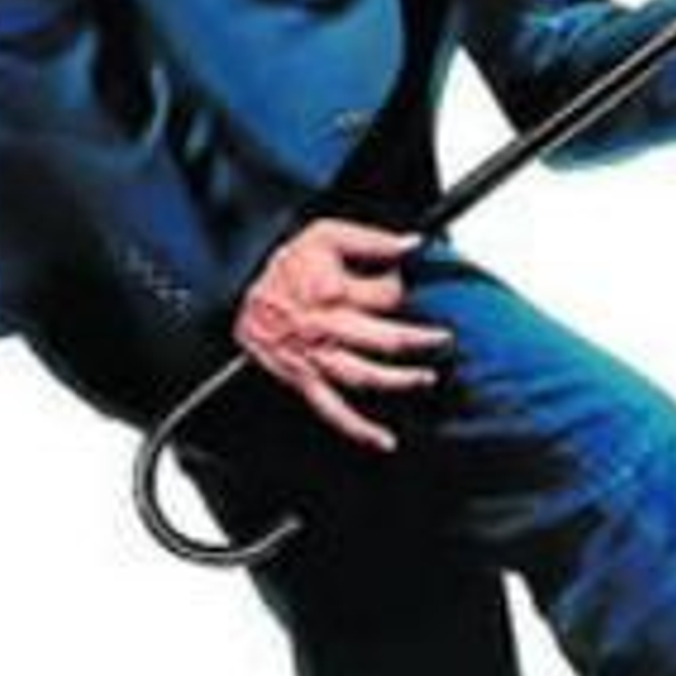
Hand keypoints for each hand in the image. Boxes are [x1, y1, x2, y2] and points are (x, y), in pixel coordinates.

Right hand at [235, 217, 451, 452]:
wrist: (233, 289)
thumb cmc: (281, 266)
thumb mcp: (324, 235)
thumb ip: (372, 240)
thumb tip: (413, 243)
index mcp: (334, 293)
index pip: (388, 296)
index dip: (403, 289)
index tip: (405, 284)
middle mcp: (328, 328)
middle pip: (386, 339)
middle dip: (421, 340)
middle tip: (443, 339)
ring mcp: (316, 358)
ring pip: (367, 377)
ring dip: (401, 381)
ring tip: (427, 378)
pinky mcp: (303, 379)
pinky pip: (334, 411)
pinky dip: (359, 430)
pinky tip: (384, 440)